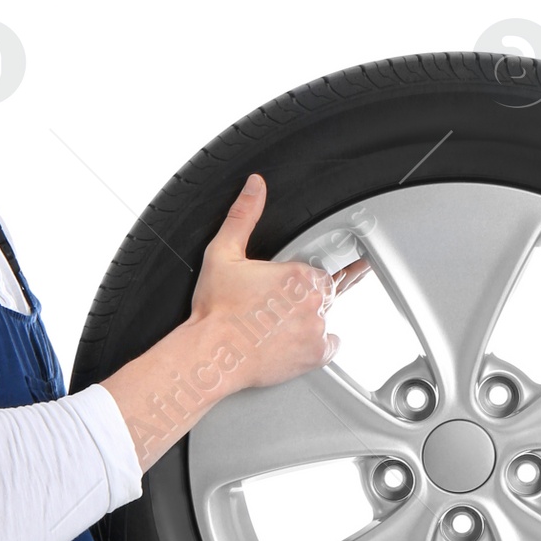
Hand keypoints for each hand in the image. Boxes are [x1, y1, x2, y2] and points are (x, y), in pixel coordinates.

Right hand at [101, 173, 370, 471]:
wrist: (211, 354)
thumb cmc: (215, 311)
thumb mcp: (223, 253)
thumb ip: (243, 215)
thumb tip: (255, 186)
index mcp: (298, 272)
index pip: (318, 270)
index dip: (301, 277)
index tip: (286, 287)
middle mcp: (313, 300)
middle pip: (325, 294)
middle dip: (304, 298)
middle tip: (277, 308)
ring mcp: (317, 329)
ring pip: (325, 318)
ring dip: (308, 321)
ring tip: (278, 327)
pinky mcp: (315, 354)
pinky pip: (329, 346)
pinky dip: (315, 346)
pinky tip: (292, 342)